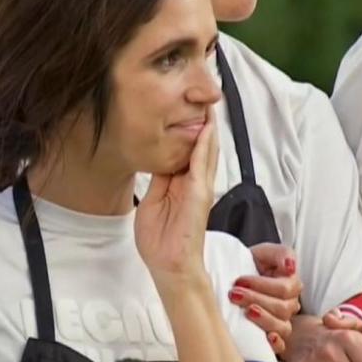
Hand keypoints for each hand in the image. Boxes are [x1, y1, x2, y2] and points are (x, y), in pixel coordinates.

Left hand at [135, 109, 217, 290]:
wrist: (170, 267)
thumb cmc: (161, 240)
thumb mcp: (153, 201)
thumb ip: (159, 180)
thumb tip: (157, 160)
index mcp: (181, 182)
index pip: (186, 149)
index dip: (186, 127)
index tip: (184, 104)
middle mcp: (194, 182)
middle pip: (201, 145)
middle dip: (202, 121)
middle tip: (202, 94)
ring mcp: (199, 188)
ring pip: (207, 151)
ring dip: (208, 127)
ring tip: (208, 102)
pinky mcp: (200, 196)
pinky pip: (202, 167)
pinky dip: (205, 147)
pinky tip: (206, 129)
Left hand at [229, 243, 301, 353]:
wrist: (234, 275)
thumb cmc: (251, 264)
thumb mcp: (264, 252)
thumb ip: (281, 254)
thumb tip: (290, 267)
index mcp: (291, 283)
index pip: (284, 289)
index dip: (262, 285)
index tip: (239, 281)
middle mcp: (290, 304)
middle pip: (282, 308)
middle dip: (256, 299)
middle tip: (234, 294)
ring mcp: (282, 321)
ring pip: (282, 326)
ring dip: (263, 319)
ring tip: (245, 312)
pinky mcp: (273, 336)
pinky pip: (281, 345)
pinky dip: (275, 343)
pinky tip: (267, 338)